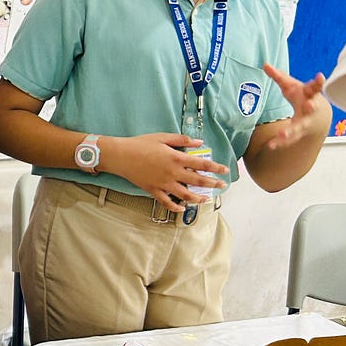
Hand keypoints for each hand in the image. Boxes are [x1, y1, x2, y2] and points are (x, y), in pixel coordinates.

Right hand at [103, 132, 228, 211]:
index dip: (216, 168)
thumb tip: (199, 142)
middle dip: (212, 184)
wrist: (120, 156)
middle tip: (222, 186)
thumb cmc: (140, 144)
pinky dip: (176, 207)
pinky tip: (182, 208)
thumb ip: (182, 140)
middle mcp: (173, 173)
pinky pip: (167, 202)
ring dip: (198, 198)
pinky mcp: (153, 190)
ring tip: (206, 199)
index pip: (202, 164)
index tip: (225, 170)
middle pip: (198, 181)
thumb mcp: (163, 137)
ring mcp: (163, 184)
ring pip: (185, 195)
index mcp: (176, 158)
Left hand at [262, 64, 328, 149]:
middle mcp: (311, 109)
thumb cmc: (303, 98)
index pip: (315, 87)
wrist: (319, 117)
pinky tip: (271, 146)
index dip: (318, 82)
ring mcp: (307, 122)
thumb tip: (265, 64)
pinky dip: (281, 142)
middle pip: (311, 108)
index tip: (321, 76)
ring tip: (282, 134)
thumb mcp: (292, 86)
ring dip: (292, 131)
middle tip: (310, 106)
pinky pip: (291, 139)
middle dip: (311, 107)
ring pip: (300, 127)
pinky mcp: (300, 133)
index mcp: (309, 95)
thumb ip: (279, 77)